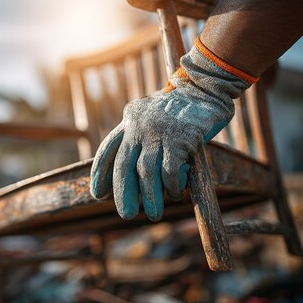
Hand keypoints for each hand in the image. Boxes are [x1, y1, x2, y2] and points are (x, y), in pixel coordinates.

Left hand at [88, 39, 258, 221]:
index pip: (108, 149)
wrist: (206, 87)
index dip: (100, 173)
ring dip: (150, 197)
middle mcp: (139, 125)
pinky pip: (170, 170)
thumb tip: (134, 179)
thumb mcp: (151, 118)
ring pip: (146, 171)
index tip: (97, 194)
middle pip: (124, 165)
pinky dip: (171, 185)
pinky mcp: (180, 137)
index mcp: (129, 120)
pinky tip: (175, 192)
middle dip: (123, 192)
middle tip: (126, 214)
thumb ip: (139, 139)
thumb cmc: (180, 110)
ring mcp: (159, 131)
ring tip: (154, 215)